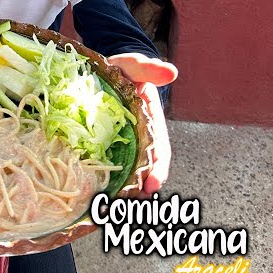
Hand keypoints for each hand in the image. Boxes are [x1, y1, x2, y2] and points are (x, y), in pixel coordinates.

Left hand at [105, 53, 177, 194]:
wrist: (102, 70)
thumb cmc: (122, 70)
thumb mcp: (132, 66)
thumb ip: (145, 67)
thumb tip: (169, 72)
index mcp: (151, 121)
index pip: (159, 148)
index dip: (158, 166)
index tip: (154, 183)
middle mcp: (141, 135)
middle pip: (145, 165)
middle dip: (142, 184)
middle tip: (134, 203)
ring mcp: (124, 141)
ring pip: (130, 169)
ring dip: (127, 187)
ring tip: (119, 206)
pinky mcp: (105, 143)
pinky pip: (110, 164)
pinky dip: (110, 179)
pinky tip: (102, 195)